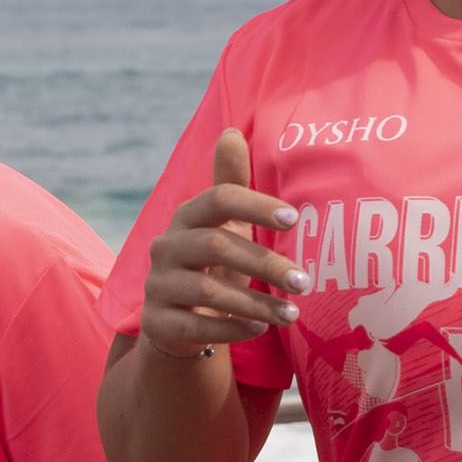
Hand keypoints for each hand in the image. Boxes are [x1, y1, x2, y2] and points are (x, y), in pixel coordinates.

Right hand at [138, 129, 304, 353]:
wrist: (179, 321)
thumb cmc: (213, 264)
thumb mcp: (225, 225)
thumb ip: (231, 183)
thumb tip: (232, 133)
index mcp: (186, 217)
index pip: (218, 199)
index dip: (256, 205)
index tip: (295, 218)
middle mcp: (165, 247)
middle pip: (216, 246)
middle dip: (266, 263)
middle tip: (304, 280)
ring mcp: (157, 286)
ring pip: (207, 292)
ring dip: (256, 302)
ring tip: (293, 313)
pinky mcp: (157, 323)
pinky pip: (196, 327)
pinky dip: (232, 328)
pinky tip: (262, 328)